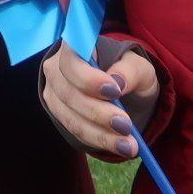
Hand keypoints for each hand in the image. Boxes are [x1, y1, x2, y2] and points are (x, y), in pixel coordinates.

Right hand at [41, 44, 163, 161]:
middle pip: (69, 93)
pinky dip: (98, 141)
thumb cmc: (128, 72)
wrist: (123, 90)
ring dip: (100, 133)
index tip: (114, 91)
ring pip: (71, 117)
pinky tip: (119, 146)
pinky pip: (75, 132)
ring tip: (128, 144)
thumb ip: (129, 70)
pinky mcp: (60, 116)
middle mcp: (57, 68)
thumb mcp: (138, 66)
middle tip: (125, 125)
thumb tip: (117, 82)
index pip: (71, 60)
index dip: (88, 78)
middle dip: (98, 112)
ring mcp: (55, 94)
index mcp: (74, 47)